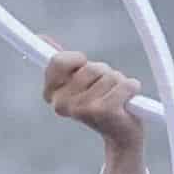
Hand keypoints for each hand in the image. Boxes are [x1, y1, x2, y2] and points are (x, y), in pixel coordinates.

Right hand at [40, 48, 150, 173]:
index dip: (76, 60)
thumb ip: (63, 62)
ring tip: (116, 98)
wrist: (120, 137)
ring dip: (118, 82)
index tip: (84, 66)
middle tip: (104, 91)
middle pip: (89, 66)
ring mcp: (82, 109)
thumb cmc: (100, 104)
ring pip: (108, 75)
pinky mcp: (104, 112)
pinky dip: (131, 88)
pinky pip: (124, 84)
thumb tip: (42, 37)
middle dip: (103, 73)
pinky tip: (128, 101)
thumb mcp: (79, 81)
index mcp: (52, 95)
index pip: (57, 61)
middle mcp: (63, 104)